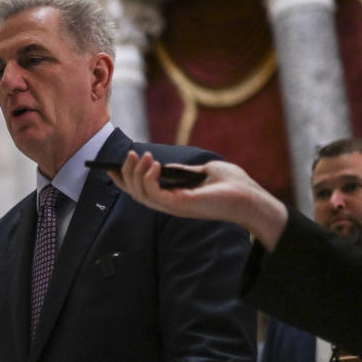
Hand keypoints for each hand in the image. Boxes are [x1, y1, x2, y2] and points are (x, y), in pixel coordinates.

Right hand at [111, 151, 288, 250]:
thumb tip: (165, 166)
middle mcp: (170, 205)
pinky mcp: (179, 205)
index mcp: (174, 198)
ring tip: (142, 156)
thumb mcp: (204, 171)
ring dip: (136, 174)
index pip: (142, 192)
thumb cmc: (233, 185)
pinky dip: (148, 178)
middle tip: (130, 154)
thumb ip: (183, 171)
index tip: (111, 167)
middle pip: (136, 193)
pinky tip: (153, 165)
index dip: (124, 181)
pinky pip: (154, 195)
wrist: (251, 197)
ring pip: (141, 194)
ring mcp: (174, 207)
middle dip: (127, 173)